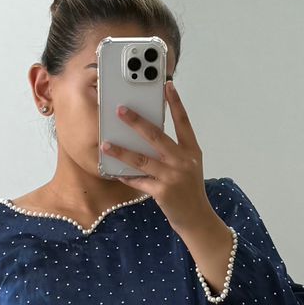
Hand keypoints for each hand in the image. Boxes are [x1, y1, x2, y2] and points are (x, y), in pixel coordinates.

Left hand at [99, 82, 212, 233]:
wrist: (197, 219)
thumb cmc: (189, 190)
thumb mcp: (188, 166)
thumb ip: (173, 151)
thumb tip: (146, 137)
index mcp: (191, 151)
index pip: (184, 122)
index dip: (176, 103)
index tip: (167, 86)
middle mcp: (183, 161)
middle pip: (157, 136)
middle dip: (137, 122)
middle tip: (121, 110)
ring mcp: (173, 177)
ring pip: (142, 159)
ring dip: (121, 151)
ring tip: (106, 143)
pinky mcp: (162, 192)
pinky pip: (138, 181)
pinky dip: (125, 176)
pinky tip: (113, 171)